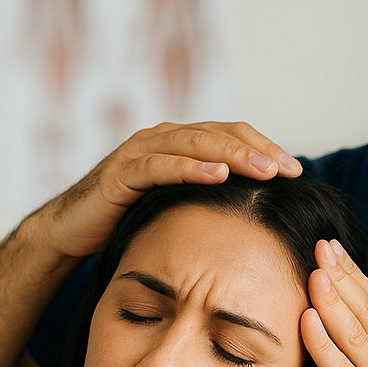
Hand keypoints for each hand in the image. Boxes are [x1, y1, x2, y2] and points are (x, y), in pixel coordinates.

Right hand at [27, 121, 302, 259]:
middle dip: (257, 150)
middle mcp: (162, 138)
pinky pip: (159, 166)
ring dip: (232, 155)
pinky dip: (189, 167)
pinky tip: (216, 175)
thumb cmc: (128, 219)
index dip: (265, 147)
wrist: (71, 231)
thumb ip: (209, 198)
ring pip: (194, 144)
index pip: (232, 135)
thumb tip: (261, 211)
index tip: (296, 171)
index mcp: (180, 142)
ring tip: (263, 169)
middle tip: (288, 169)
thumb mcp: (178, 206)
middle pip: (219, 135)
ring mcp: (139, 152)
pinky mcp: (120, 173)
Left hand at [301, 239, 367, 366]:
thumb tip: (332, 319)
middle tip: (320, 244)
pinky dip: (324, 344)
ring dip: (333, 301)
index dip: (352, 271)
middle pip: (365, 309)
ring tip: (313, 273)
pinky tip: (307, 322)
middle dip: (342, 275)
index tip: (330, 244)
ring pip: (355, 334)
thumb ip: (362, 351)